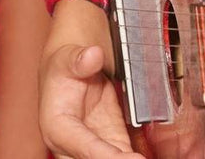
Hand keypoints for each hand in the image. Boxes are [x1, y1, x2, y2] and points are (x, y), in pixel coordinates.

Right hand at [39, 41, 142, 158]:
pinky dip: (132, 157)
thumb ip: (80, 60)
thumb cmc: (64, 66)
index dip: (108, 156)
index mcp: (57, 128)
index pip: (84, 148)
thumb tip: (94, 55)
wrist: (72, 69)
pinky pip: (124, 156)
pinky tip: (147, 156)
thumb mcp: (67, 57)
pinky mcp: (111, 143)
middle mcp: (72, 145)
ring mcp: (93, 146)